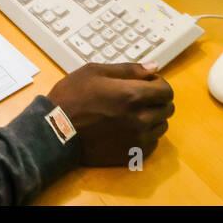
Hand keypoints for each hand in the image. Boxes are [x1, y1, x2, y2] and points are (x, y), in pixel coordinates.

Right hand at [46, 62, 174, 166]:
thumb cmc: (72, 96)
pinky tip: (128, 130)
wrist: (55, 131)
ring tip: (132, 115)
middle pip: (167, 109)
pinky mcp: (130, 155)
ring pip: (161, 127)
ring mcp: (137, 139)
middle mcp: (141, 118)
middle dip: (157, 101)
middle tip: (138, 99)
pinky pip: (151, 144)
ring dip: (152, 119)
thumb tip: (154, 68)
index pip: (167, 91)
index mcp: (133, 95)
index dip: (158, 85)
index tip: (146, 84)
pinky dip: (145, 136)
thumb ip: (128, 70)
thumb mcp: (95, 72)